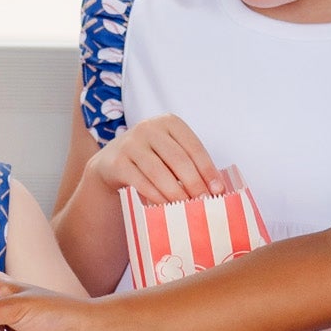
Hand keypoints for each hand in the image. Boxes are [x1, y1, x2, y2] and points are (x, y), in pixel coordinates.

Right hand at [96, 113, 221, 205]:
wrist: (111, 162)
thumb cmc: (151, 159)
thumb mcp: (170, 152)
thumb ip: (190, 164)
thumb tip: (216, 189)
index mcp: (169, 122)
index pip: (194, 147)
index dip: (208, 170)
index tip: (218, 191)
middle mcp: (149, 128)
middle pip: (178, 160)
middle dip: (194, 184)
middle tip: (204, 203)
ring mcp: (130, 143)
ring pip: (160, 173)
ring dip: (176, 193)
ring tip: (187, 208)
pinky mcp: (117, 162)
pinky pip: (142, 183)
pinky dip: (157, 197)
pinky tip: (167, 208)